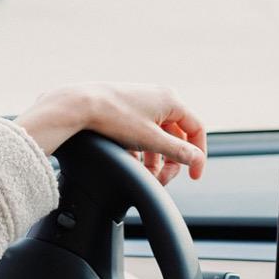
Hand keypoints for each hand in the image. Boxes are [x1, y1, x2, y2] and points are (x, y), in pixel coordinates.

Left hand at [16, 83, 206, 183]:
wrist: (79, 105)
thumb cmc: (114, 118)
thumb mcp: (150, 140)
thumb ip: (177, 151)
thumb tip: (196, 159)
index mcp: (171, 100)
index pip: (196, 130)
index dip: (198, 155)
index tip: (194, 176)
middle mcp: (160, 98)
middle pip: (176, 136)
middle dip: (171, 161)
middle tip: (162, 180)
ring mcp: (143, 102)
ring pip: (158, 137)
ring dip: (155, 159)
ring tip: (146, 176)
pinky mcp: (127, 109)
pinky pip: (143, 133)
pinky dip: (141, 150)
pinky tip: (132, 162)